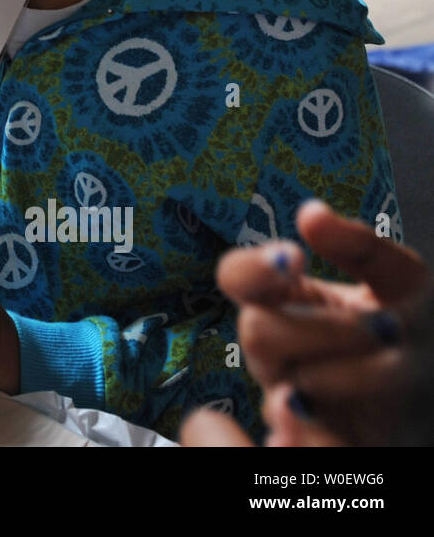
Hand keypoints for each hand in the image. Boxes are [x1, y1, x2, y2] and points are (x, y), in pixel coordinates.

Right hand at [181, 199, 428, 446]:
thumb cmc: (411, 327)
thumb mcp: (400, 279)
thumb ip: (359, 246)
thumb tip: (310, 213)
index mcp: (283, 300)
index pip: (237, 277)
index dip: (253, 268)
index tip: (293, 260)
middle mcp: (276, 345)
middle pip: (258, 331)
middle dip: (324, 329)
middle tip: (385, 328)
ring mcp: (289, 391)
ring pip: (285, 382)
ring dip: (347, 373)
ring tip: (397, 364)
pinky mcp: (308, 435)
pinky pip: (296, 434)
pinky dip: (311, 427)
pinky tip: (333, 411)